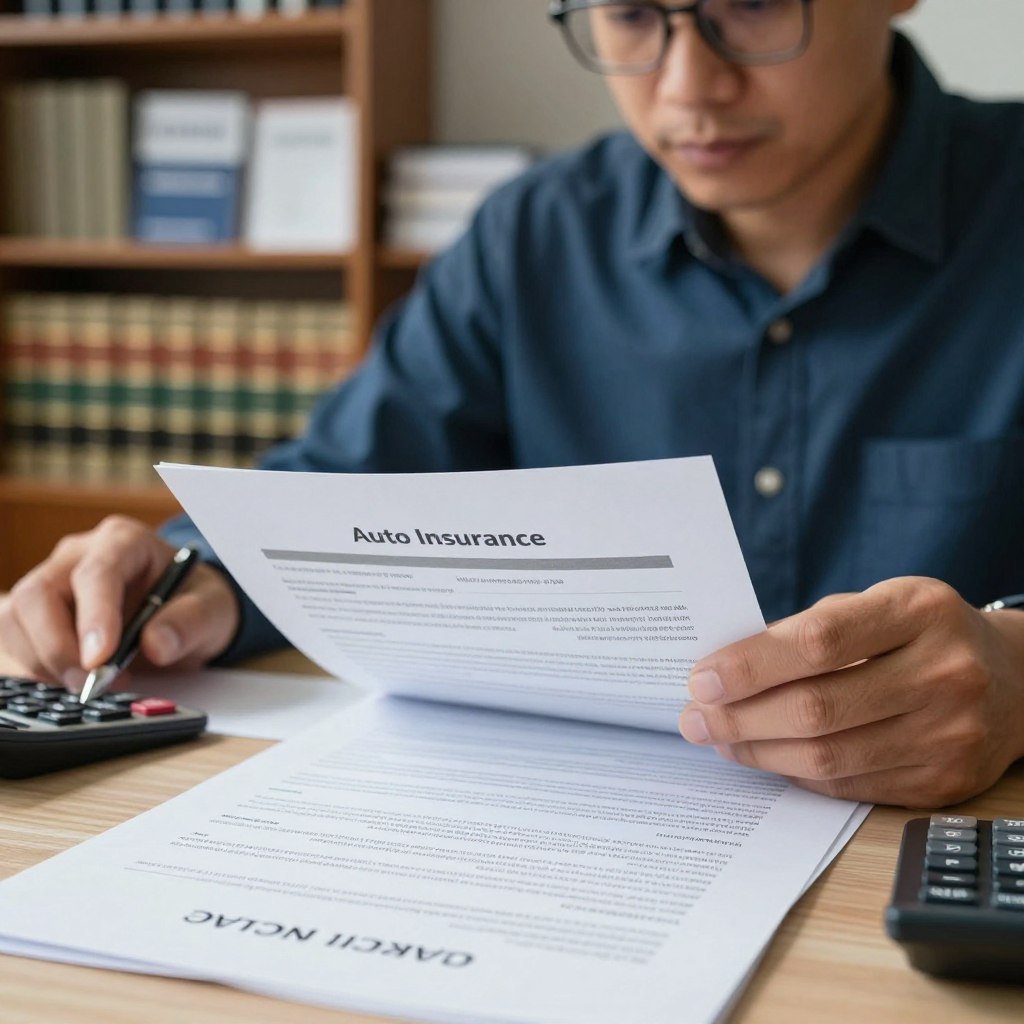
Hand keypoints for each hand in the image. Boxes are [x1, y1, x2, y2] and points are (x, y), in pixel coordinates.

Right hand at [0, 516, 239, 689]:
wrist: (185, 608)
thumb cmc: (194, 599)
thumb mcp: (212, 608)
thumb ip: (190, 622)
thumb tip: (157, 645)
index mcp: (124, 541)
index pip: (96, 573)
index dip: (94, 617)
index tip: (100, 659)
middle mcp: (80, 554)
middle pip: (39, 594)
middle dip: (58, 646)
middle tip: (91, 684)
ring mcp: (54, 580)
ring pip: (16, 618)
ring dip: (44, 660)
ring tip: (90, 684)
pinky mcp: (38, 612)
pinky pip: (17, 639)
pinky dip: (39, 667)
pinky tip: (73, 679)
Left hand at [678, 578, 1023, 806]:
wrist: (1014, 680)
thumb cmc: (921, 633)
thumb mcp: (877, 605)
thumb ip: (809, 631)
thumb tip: (725, 672)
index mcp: (919, 612)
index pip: (819, 641)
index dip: (751, 665)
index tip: (702, 678)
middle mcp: (944, 673)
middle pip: (818, 708)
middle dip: (741, 717)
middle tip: (696, 718)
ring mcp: (951, 734)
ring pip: (829, 757)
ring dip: (759, 752)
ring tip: (722, 739)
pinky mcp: (944, 782)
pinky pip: (849, 786)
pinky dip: (797, 773)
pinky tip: (768, 756)